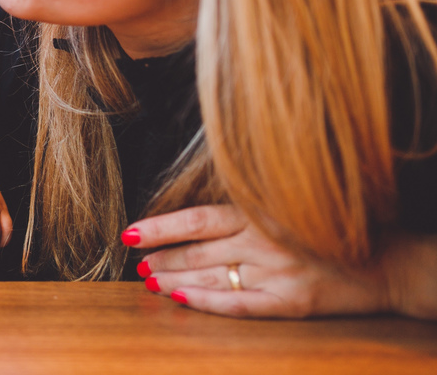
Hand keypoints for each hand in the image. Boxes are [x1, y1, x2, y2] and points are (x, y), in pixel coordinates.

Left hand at [125, 205, 393, 317]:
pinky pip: (241, 305)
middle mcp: (264, 241)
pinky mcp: (292, 303)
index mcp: (259, 213)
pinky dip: (208, 303)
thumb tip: (190, 223)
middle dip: (162, 258)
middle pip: (198, 251)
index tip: (129, 234)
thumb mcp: (280, 209)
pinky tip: (182, 300)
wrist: (385, 261)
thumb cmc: (324, 231)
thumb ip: (241, 212)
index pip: (196, 219)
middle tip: (137, 263)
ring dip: (175, 280)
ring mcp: (277, 273)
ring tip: (149, 281)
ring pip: (212, 277)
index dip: (160, 227)